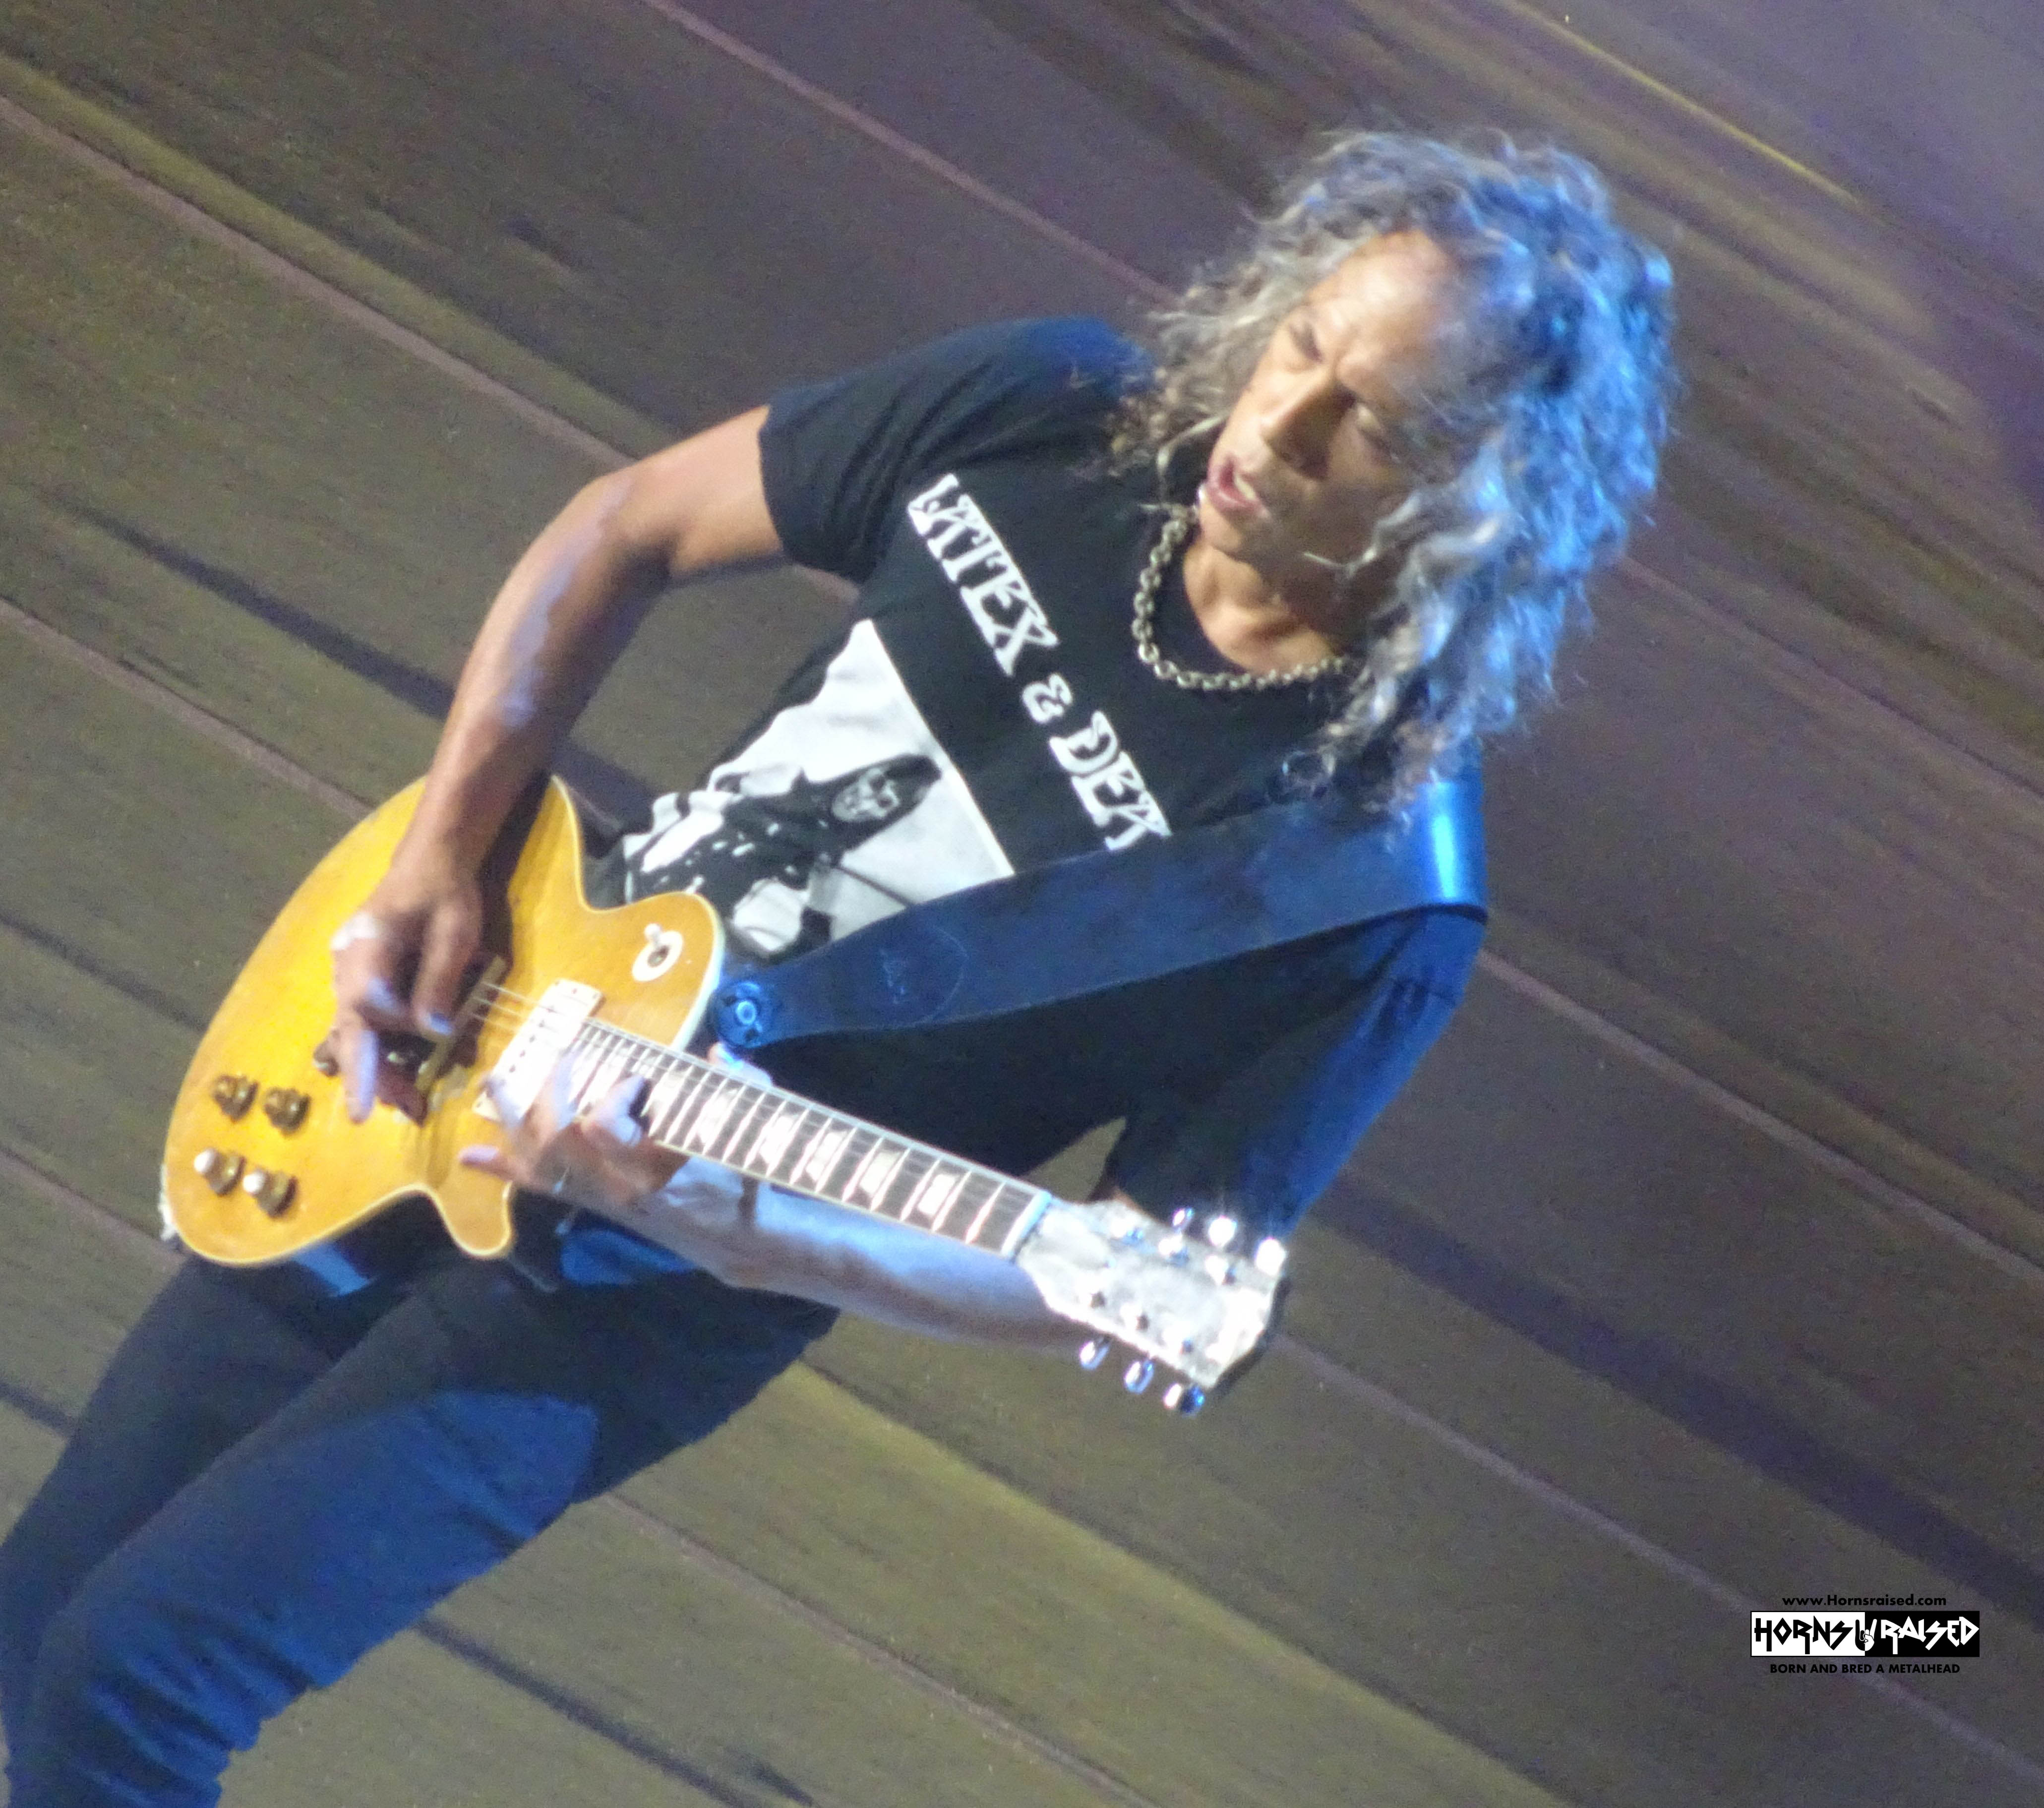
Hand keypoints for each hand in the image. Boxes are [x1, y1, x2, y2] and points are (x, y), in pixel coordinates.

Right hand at [329, 848, 484, 1121]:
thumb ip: (439, 981)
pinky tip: (399, 1074)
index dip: (379, 1044)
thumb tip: (433, 1033)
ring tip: (405, 1102)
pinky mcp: (360, 979)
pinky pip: (364, 1021)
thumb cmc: (445, 893)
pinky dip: (379, 1048)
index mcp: (366, 947)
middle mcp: (346, 964)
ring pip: (353, 1030)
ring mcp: (348, 972)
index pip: (363, 1005)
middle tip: (403, 1109)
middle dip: (371, 1073)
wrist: (430, 863)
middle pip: (350, 1027)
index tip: (395, 1073)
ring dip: (375, 1067)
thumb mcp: (455, 933)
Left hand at [459, 1054, 760, 1272]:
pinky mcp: (598, 1204)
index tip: (636, 1077)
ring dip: (513, 1119)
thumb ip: (743, 1087)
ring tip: (492, 1079)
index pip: (604, 1129)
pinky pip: (542, 1187)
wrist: (745, 1239)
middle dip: (554, 1090)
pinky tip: (471, 1156)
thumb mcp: (762, 1129)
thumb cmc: (754, 1179)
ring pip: (538, 1161)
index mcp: (655, 1171)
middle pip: (557, 1138)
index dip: (611, 1095)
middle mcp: (618, 1189)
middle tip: (566, 1055)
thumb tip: (714, 1053)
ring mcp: (603, 1199)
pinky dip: (505, 1168)